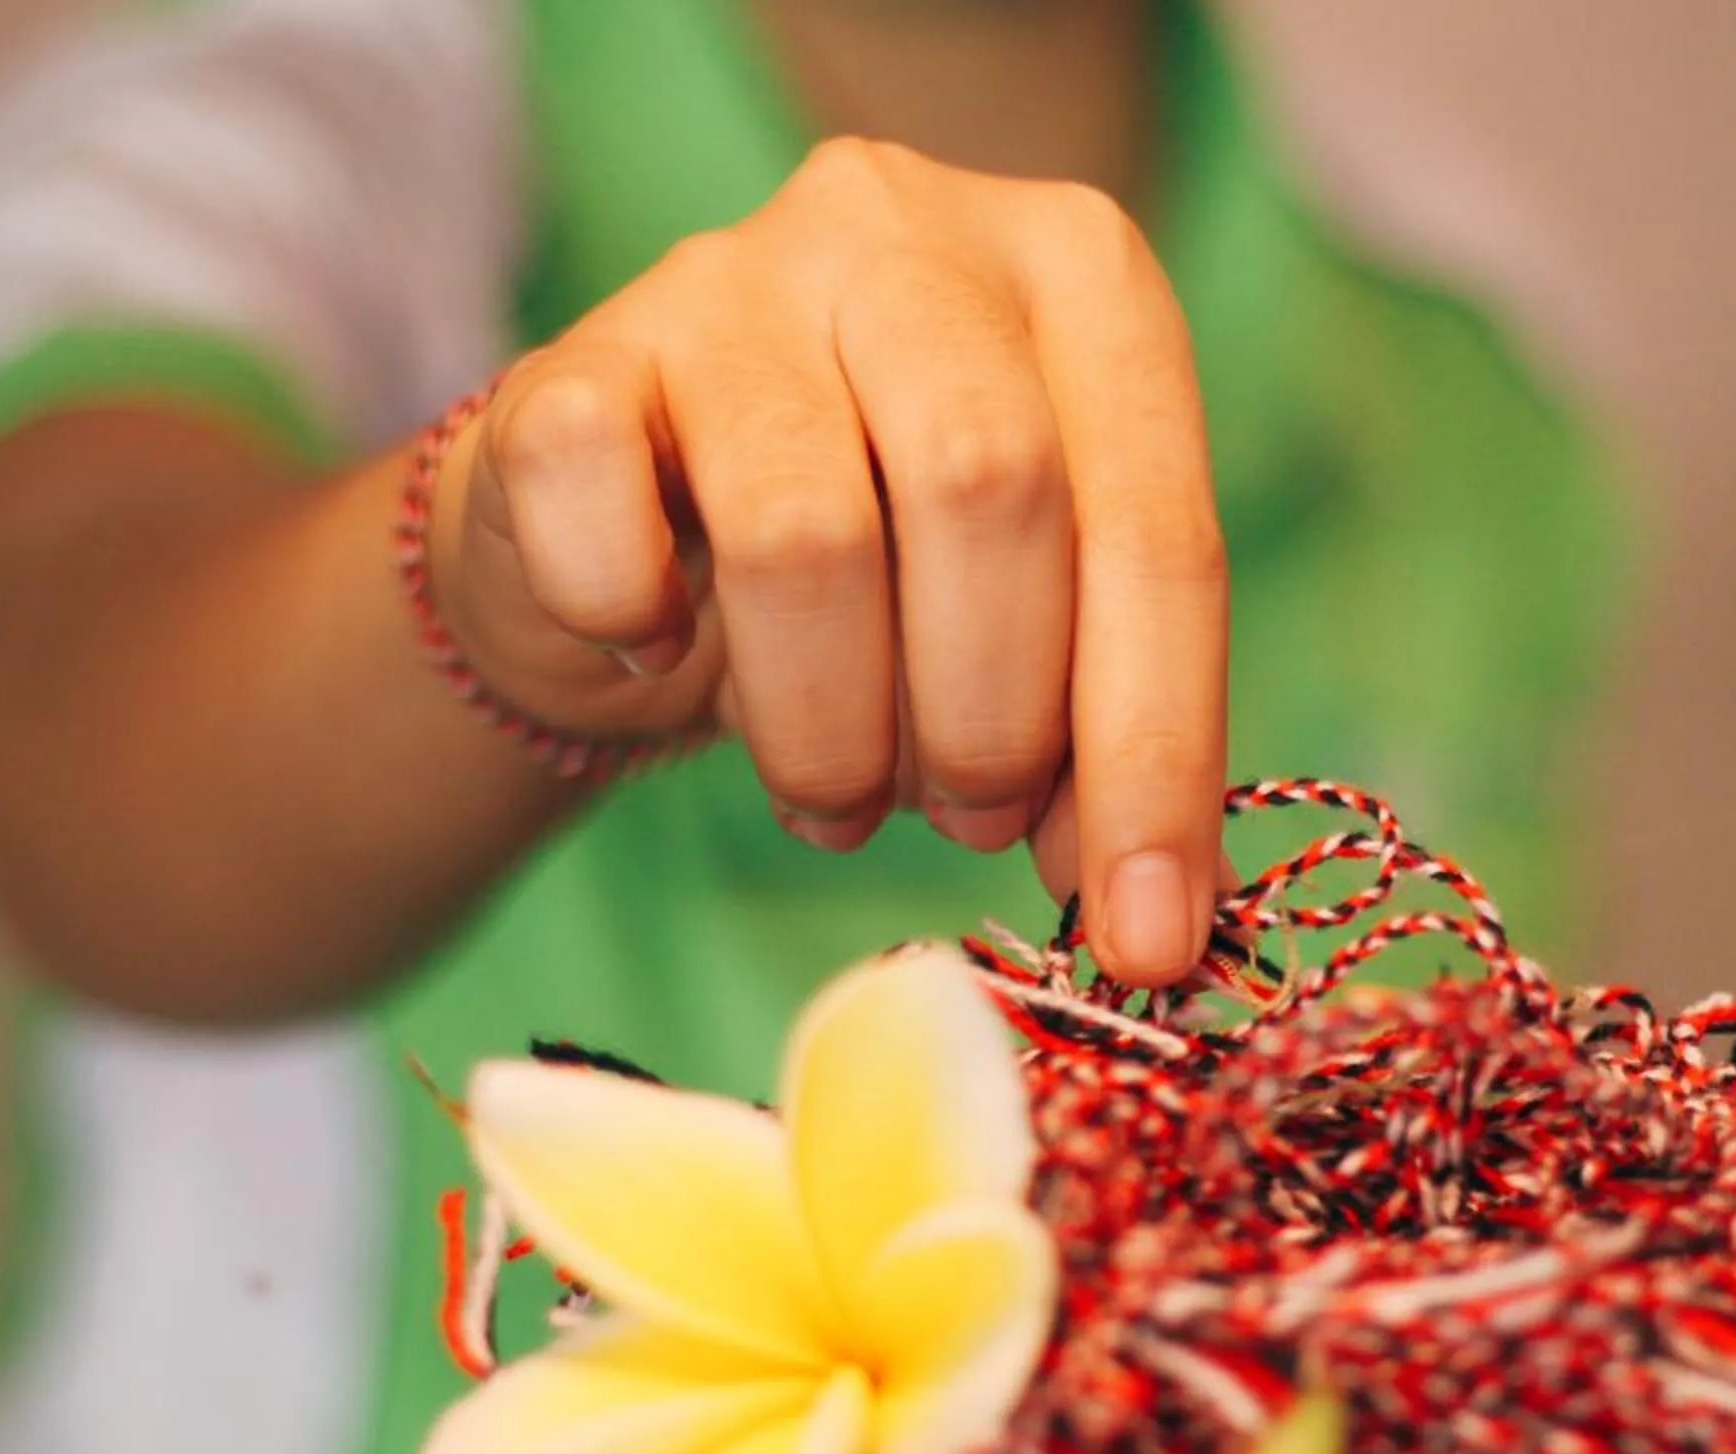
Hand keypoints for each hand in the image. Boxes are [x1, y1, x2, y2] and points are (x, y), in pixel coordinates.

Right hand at [426, 137, 1228, 985]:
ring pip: (806, 530)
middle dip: (991, 722)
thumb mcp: (1028, 627)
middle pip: (994, 494)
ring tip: (834, 791)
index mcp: (1083, 280)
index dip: (1157, 755)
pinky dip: (633, 619)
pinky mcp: (573, 357)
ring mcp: (731, 277)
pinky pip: (600, 499)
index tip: (1147, 937)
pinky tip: (658, 648)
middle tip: (963, 817)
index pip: (1158, 530)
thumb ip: (1105, 730)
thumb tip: (1162, 913)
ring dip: (832, 727)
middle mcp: (913, 233)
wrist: (633, 530)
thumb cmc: (879, 579)